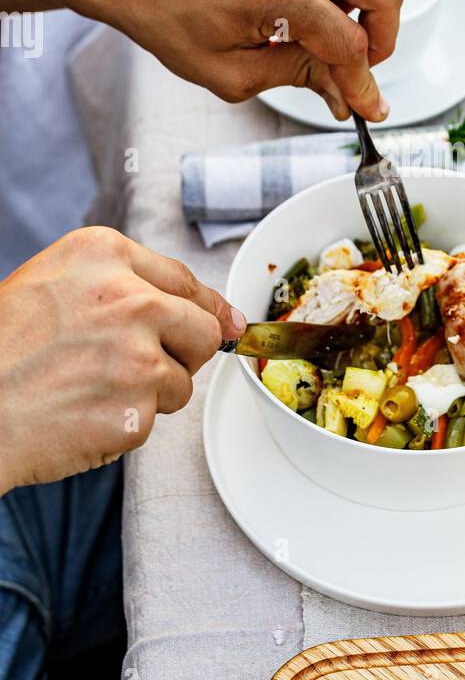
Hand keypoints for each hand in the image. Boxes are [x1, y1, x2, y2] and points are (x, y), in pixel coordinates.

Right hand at [0, 228, 245, 494]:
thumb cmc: (2, 346)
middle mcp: (129, 299)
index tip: (223, 322)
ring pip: (181, 381)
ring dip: (149, 393)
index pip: (186, 280)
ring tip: (90, 388)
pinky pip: (153, 420)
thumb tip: (226, 317)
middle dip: (182, 352)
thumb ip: (129, 283)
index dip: (206, 308)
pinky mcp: (136, 412)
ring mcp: (136, 358)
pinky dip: (125, 424)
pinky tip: (83, 414)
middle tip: (135, 366)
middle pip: (202, 330)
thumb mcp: (53, 282)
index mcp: (103, 254)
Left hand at [46, 0, 404, 120]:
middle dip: (382, 37)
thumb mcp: (231, 72)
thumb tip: (348, 93)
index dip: (363, 83)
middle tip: (357, 62)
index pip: (350, 43)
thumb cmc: (166, 16)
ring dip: (351, 5)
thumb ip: (300, 78)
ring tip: (307, 26)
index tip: (368, 104)